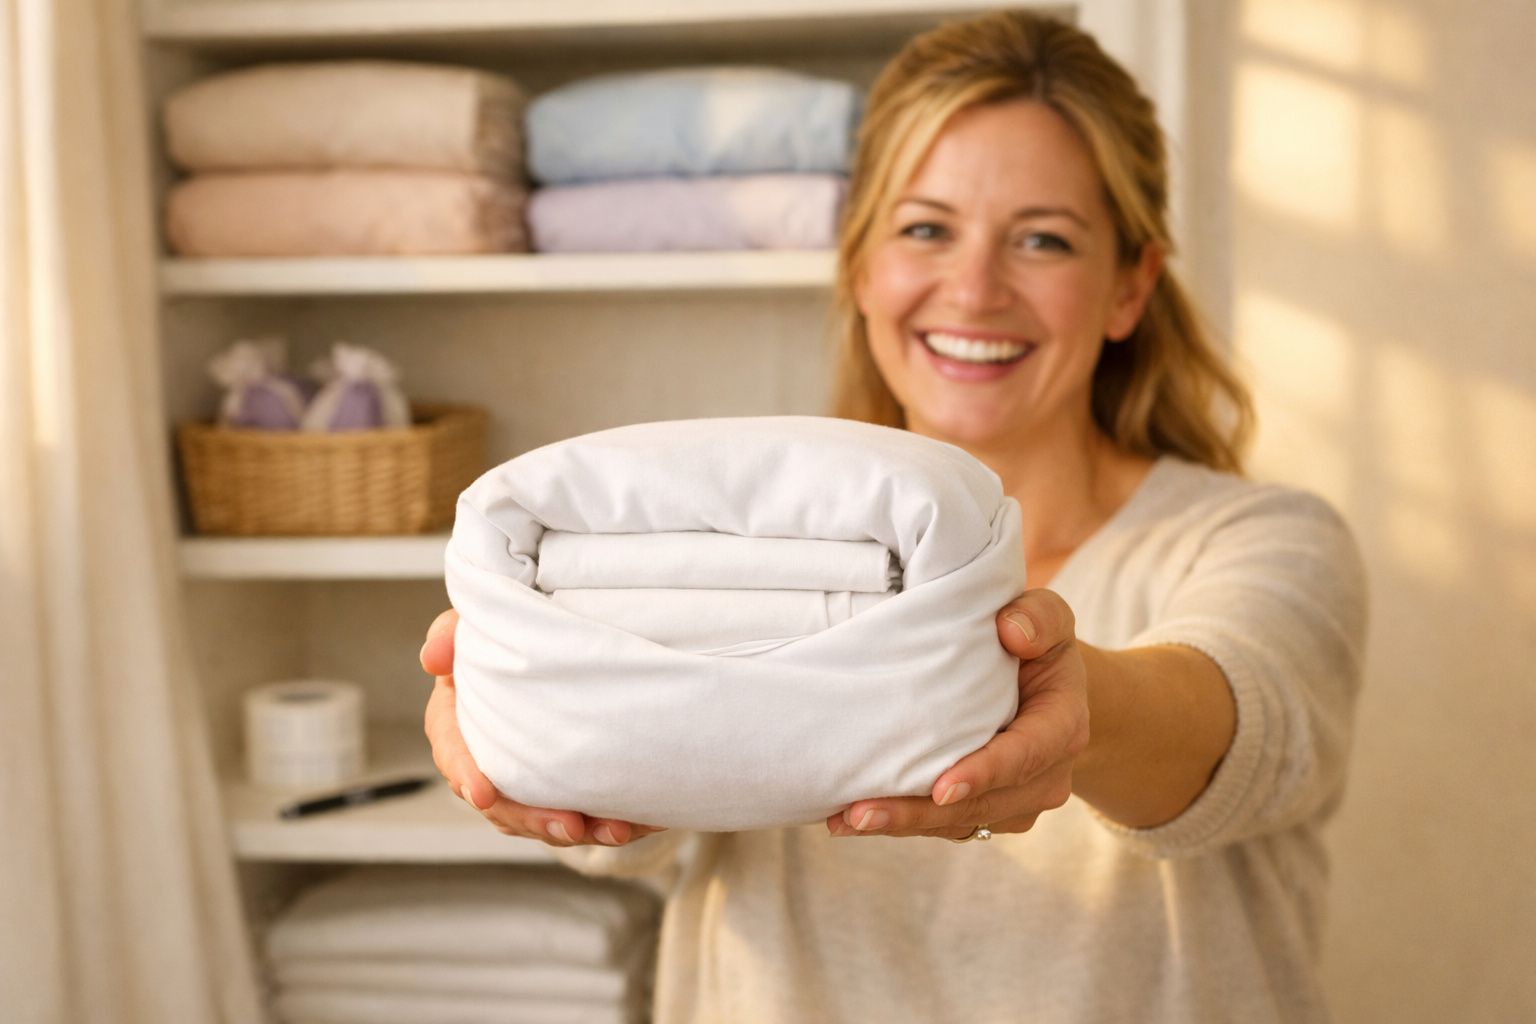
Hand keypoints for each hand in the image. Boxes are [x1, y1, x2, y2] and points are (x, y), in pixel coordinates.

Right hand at [420, 608, 666, 846]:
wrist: (560, 638)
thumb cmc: (511, 626)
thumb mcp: (477, 622)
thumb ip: (451, 632)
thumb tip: (432, 658)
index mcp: (457, 721)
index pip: (453, 751)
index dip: (465, 773)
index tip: (482, 792)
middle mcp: (487, 758)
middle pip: (500, 803)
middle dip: (533, 820)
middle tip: (570, 826)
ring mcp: (523, 779)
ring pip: (539, 820)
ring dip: (575, 830)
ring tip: (615, 830)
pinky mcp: (559, 787)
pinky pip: (576, 815)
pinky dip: (603, 823)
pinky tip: (632, 823)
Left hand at [825, 589, 1088, 839]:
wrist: (1043, 687)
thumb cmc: (1037, 643)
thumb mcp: (1048, 618)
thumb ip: (1037, 617)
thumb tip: (1011, 631)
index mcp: (1061, 727)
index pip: (1025, 756)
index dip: (984, 774)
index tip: (942, 789)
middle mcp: (1044, 777)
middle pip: (980, 805)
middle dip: (920, 813)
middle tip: (861, 813)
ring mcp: (1015, 803)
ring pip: (956, 823)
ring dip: (901, 824)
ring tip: (843, 820)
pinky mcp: (985, 813)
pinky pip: (943, 826)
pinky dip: (901, 823)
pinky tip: (850, 819)